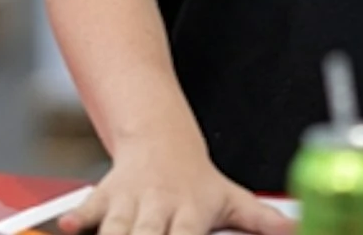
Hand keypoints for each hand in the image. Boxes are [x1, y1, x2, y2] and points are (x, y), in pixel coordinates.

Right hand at [60, 139, 293, 234]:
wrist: (160, 136)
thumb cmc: (197, 179)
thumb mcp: (232, 197)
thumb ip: (261, 221)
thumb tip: (295, 229)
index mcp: (190, 210)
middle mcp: (159, 206)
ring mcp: (129, 201)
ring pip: (116, 228)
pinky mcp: (104, 196)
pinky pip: (87, 209)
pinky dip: (77, 219)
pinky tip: (67, 226)